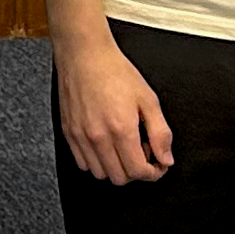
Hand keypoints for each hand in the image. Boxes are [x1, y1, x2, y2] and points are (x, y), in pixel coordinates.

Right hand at [54, 37, 173, 184]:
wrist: (84, 55)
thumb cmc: (115, 72)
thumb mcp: (148, 99)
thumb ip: (160, 133)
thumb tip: (166, 159)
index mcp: (121, 129)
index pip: (138, 172)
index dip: (153, 173)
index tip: (158, 165)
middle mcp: (98, 137)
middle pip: (120, 178)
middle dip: (136, 171)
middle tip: (142, 152)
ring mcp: (80, 136)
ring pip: (100, 174)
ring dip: (116, 168)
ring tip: (123, 148)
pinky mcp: (69, 133)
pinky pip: (82, 163)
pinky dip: (97, 162)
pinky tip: (106, 145)